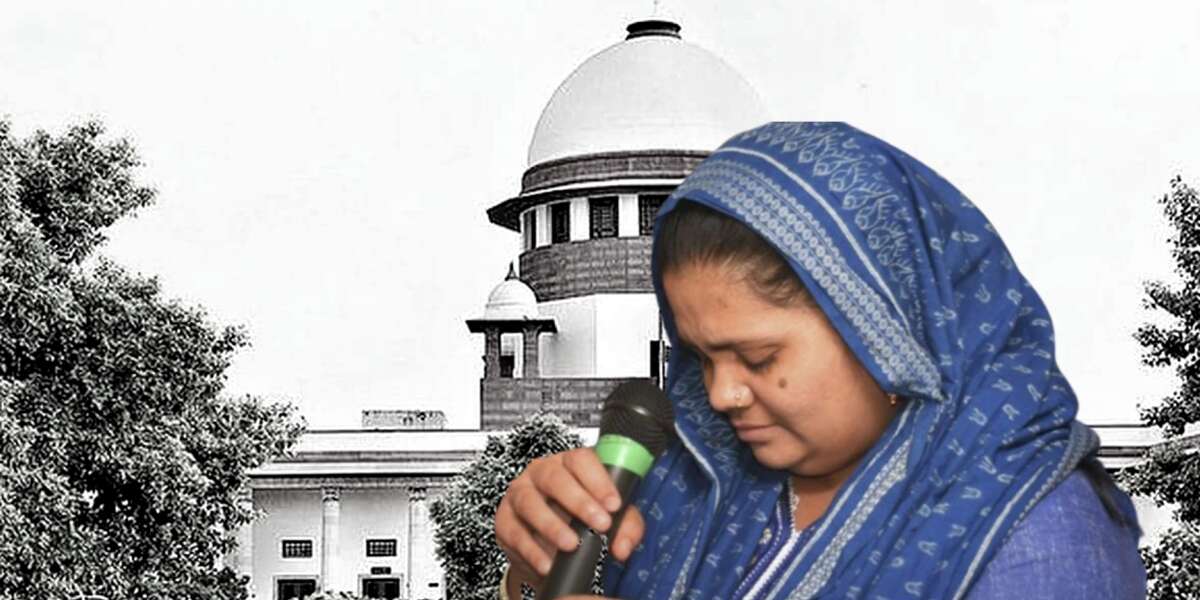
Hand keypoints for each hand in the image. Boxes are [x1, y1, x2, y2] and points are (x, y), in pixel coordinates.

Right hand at [495, 448, 645, 591]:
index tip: (614, 505)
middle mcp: (541, 473)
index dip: (598, 481)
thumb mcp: (609, 520)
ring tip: (571, 545)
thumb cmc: (581, 523)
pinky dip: (531, 549)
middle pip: (554, 477)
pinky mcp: (504, 520)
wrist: (551, 550)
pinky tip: (547, 562)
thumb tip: (623, 546)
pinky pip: (514, 532)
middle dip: (578, 501)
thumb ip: (624, 527)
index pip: (581, 460)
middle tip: (599, 524)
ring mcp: (519, 494)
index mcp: (569, 464)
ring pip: (529, 502)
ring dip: (551, 525)